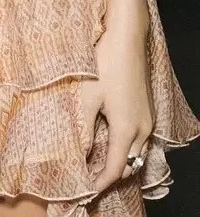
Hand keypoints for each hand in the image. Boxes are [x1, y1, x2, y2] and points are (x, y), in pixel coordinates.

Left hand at [80, 26, 153, 193]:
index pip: (116, 168)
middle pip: (129, 164)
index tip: (88, 191)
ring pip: (136, 152)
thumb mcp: (87, 98)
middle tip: (90, 177)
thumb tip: (82, 153)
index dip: (101, 182)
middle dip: (111, 175)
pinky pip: (139, 138)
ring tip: (97, 161)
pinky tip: (109, 139)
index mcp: (126, 129)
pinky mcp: (147, 109)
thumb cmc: (104, 65)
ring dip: (120, 160)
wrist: (126, 40)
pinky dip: (126, 147)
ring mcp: (147, 119)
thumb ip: (85, 129)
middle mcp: (142, 128)